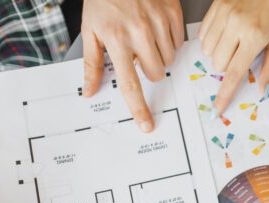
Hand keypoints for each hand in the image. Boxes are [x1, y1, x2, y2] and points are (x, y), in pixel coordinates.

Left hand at [82, 0, 184, 131]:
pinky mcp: (173, 12)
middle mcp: (140, 32)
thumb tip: (90, 90)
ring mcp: (158, 21)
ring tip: (146, 36)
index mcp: (117, 39)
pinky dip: (169, 39)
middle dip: (148, 69)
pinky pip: (178, 41)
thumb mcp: (90, 29)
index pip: (130, 84)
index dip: (139, 108)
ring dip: (159, 54)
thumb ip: (92, 63)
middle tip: (137, 53)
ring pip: (168, 59)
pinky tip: (156, 27)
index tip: (147, 124)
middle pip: (154, 73)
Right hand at [199, 0, 268, 112]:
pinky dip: (211, 39)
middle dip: (228, 66)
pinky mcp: (215, 6)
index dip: (225, 94)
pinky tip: (225, 32)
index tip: (218, 107)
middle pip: (218, 64)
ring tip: (234, 41)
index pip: (235, 73)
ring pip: (208, 51)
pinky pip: (202, 34)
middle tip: (241, 54)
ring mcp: (223, 14)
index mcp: (255, 35)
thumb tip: (262, 86)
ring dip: (218, 53)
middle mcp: (235, 25)